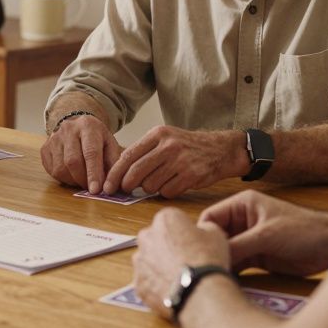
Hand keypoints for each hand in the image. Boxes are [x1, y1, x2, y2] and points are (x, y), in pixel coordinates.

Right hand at [40, 114, 120, 192]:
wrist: (76, 125)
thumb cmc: (96, 138)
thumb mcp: (110, 144)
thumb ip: (112, 163)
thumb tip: (109, 186)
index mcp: (88, 126)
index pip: (90, 152)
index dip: (93, 173)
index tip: (96, 190)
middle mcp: (68, 129)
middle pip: (73, 161)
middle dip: (82, 179)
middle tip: (90, 188)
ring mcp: (53, 139)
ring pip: (60, 168)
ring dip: (73, 181)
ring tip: (82, 180)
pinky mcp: (45, 149)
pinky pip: (52, 171)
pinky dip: (64, 179)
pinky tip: (72, 175)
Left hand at [103, 126, 246, 198]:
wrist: (220, 149)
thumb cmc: (187, 146)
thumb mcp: (165, 139)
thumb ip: (144, 152)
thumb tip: (118, 173)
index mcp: (158, 134)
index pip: (128, 156)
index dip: (114, 173)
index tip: (107, 185)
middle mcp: (168, 146)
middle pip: (136, 172)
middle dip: (127, 185)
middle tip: (126, 190)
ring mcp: (180, 161)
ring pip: (150, 185)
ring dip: (150, 188)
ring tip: (159, 181)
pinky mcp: (191, 176)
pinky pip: (167, 192)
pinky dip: (166, 192)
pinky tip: (174, 184)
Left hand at [132, 208, 229, 320]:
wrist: (199, 292)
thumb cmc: (206, 261)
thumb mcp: (215, 234)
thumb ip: (204, 227)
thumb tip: (201, 231)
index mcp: (164, 219)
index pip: (172, 220)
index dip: (184, 232)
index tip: (193, 242)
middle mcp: (147, 237)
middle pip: (157, 238)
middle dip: (168, 247)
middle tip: (186, 259)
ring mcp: (140, 261)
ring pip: (150, 260)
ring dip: (161, 266)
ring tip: (181, 277)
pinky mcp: (139, 282)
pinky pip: (148, 281)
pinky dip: (158, 284)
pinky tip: (174, 289)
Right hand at [200, 190, 327, 275]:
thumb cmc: (304, 230)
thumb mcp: (267, 236)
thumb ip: (239, 246)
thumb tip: (213, 258)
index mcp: (242, 205)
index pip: (210, 218)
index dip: (201, 234)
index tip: (195, 252)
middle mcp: (242, 221)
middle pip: (215, 237)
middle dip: (210, 251)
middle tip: (202, 269)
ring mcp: (249, 239)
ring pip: (225, 252)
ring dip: (221, 264)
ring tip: (212, 278)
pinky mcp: (257, 257)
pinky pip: (237, 264)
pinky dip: (231, 272)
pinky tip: (226, 282)